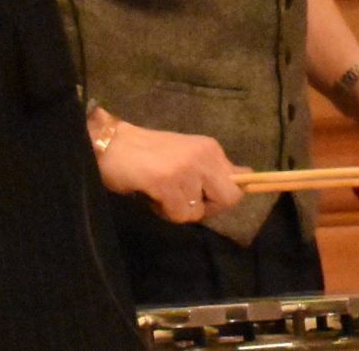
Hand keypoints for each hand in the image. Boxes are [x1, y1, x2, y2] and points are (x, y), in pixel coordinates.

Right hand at [91, 117, 244, 223]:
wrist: (112, 144)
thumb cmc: (147, 154)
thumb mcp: (186, 156)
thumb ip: (211, 171)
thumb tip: (246, 179)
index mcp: (210, 148)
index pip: (240, 179)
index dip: (226, 197)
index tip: (207, 198)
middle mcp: (204, 155)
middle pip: (229, 198)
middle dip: (208, 208)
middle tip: (183, 200)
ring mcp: (186, 168)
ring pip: (198, 212)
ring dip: (178, 210)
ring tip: (161, 191)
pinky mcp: (168, 182)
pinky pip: (178, 214)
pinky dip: (163, 211)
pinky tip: (152, 194)